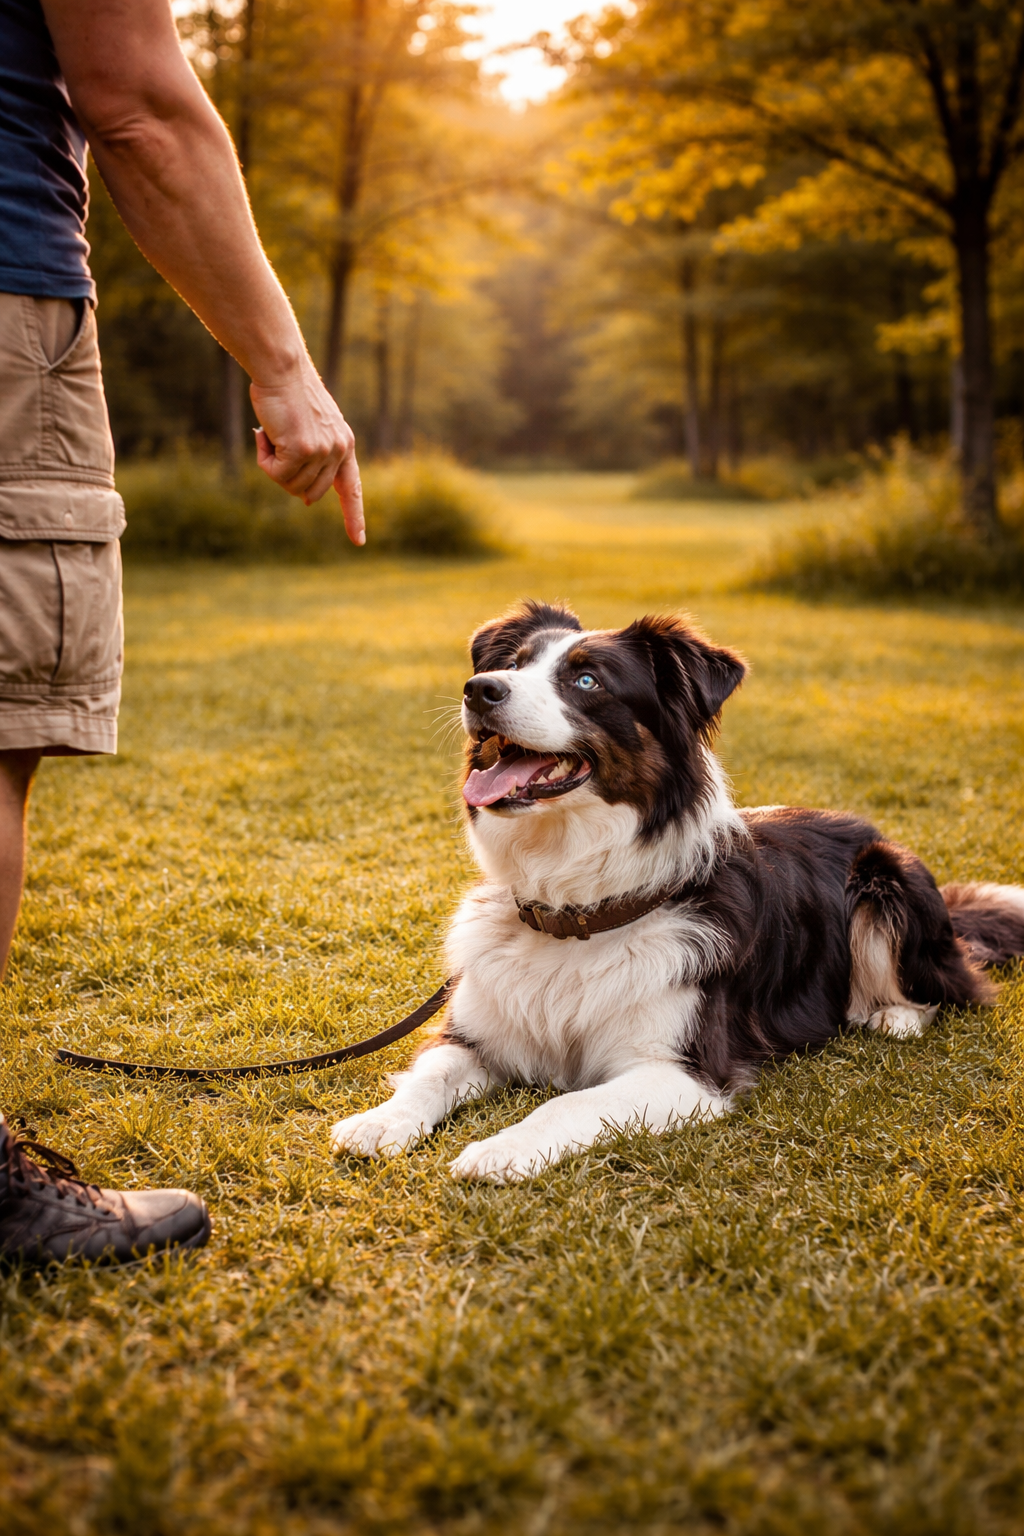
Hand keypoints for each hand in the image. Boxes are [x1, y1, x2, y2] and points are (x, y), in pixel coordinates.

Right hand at [251, 362, 364, 544]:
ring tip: (271, 434)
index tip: (359, 540)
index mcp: (345, 445)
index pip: (352, 489)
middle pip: (309, 492)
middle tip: (274, 445)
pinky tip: (264, 434)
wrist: (282, 369)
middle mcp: (339, 450)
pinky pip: (276, 474)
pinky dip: (264, 458)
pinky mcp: (303, 450)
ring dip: (272, 465)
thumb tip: (306, 497)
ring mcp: (323, 451)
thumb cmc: (289, 394)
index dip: (354, 516)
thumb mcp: (309, 427)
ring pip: (290, 485)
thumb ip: (313, 456)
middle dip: (287, 478)